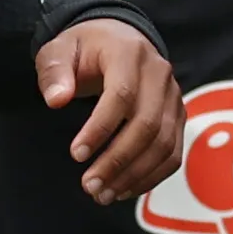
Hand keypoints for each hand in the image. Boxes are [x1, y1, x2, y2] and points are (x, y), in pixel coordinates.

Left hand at [39, 16, 180, 201]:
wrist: (119, 39)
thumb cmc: (85, 48)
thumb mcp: (59, 50)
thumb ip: (54, 72)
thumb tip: (56, 101)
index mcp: (129, 53)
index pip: (121, 95)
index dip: (99, 129)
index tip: (75, 154)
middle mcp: (159, 74)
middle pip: (147, 125)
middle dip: (117, 161)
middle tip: (89, 186)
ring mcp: (173, 96)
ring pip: (164, 144)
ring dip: (134, 175)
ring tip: (103, 194)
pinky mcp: (177, 116)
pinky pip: (172, 153)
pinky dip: (150, 176)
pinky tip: (123, 189)